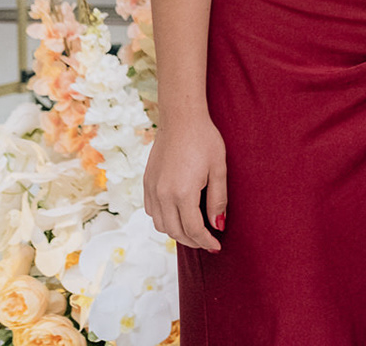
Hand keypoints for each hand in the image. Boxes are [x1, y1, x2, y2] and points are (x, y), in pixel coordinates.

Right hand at [144, 116, 227, 250]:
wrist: (181, 118)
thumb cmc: (205, 140)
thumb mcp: (219, 169)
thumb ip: (218, 199)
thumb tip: (218, 225)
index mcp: (182, 193)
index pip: (193, 229)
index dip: (206, 241)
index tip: (217, 246)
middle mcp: (163, 195)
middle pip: (175, 231)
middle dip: (193, 241)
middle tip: (208, 242)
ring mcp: (152, 189)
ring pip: (161, 225)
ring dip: (177, 233)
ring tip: (195, 231)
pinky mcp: (147, 183)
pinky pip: (152, 212)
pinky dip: (164, 220)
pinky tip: (178, 216)